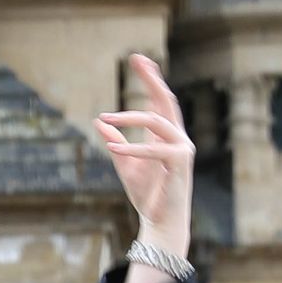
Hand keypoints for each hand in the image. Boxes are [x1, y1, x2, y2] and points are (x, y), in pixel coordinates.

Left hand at [94, 55, 194, 256]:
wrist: (159, 222)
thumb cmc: (147, 196)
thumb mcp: (125, 166)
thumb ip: (115, 143)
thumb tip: (99, 122)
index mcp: (165, 137)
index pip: (159, 102)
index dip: (150, 80)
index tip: (139, 60)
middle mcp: (177, 138)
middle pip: (166, 101)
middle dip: (152, 80)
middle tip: (136, 60)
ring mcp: (181, 149)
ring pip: (157, 122)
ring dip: (130, 118)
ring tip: (106, 118)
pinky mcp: (180, 163)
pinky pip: (155, 150)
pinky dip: (133, 148)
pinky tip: (113, 147)